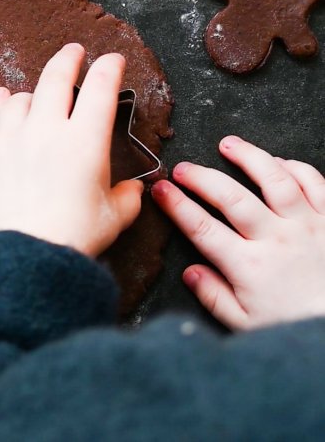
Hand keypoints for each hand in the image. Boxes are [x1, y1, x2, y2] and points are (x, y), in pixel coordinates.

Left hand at [0, 43, 142, 257]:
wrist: (23, 257)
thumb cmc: (72, 238)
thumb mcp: (114, 218)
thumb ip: (130, 197)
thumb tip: (136, 189)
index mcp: (84, 142)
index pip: (101, 89)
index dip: (110, 68)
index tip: (113, 61)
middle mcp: (47, 131)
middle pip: (56, 78)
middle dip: (69, 59)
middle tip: (74, 52)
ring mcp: (12, 139)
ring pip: (22, 97)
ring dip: (34, 91)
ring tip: (39, 95)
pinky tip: (3, 97)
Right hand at [152, 136, 324, 330]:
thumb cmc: (297, 325)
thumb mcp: (248, 325)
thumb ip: (215, 297)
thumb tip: (190, 272)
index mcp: (250, 266)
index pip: (202, 228)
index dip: (176, 205)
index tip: (160, 190)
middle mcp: (277, 239)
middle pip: (231, 198)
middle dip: (201, 178)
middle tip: (182, 167)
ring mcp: (308, 225)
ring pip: (274, 180)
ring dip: (248, 157)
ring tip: (228, 144)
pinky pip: (314, 183)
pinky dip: (294, 168)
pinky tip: (277, 161)